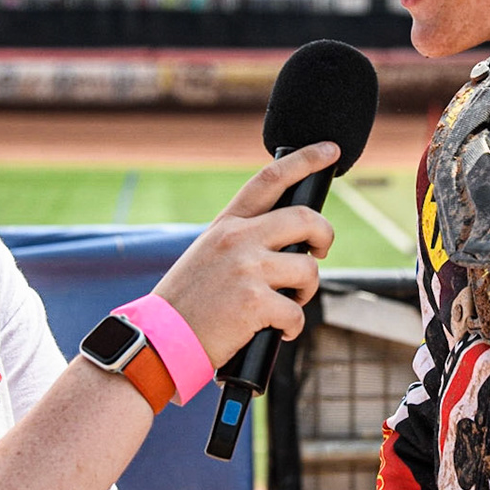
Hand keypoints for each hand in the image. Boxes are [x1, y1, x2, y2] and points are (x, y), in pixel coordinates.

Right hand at [153, 141, 339, 365]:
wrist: (159, 339)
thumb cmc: (187, 303)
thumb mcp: (209, 255)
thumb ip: (243, 240)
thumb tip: (291, 243)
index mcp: (227, 225)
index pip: (270, 179)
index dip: (305, 160)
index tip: (330, 150)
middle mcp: (237, 239)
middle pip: (305, 219)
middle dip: (325, 235)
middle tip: (321, 251)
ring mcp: (246, 268)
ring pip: (307, 269)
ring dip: (306, 291)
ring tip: (287, 304)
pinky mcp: (254, 302)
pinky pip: (296, 313)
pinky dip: (291, 327)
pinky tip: (275, 332)